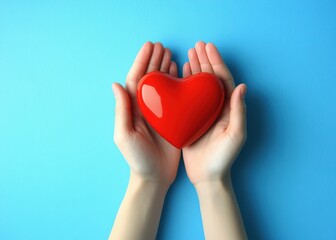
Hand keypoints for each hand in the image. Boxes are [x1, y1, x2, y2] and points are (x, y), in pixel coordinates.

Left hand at [112, 42, 180, 184]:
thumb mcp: (125, 135)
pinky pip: (174, 96)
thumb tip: (116, 84)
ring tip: (170, 53)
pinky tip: (179, 72)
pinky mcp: (173, 119)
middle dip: (154, 61)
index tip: (149, 46)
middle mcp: (146, 107)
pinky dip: (176, 83)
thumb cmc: (137, 159)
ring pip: (162, 84)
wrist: (154, 177)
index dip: (142, 61)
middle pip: (149, 78)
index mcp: (133, 108)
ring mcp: (160, 112)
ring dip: (165, 68)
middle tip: (162, 46)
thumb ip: (122, 110)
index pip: (136, 79)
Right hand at [182, 41, 246, 183]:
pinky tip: (180, 74)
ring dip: (195, 69)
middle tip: (197, 46)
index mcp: (228, 109)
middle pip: (210, 79)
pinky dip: (185, 84)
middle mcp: (216, 107)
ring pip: (199, 86)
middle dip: (205, 61)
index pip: (223, 80)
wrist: (207, 176)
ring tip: (188, 54)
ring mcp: (203, 112)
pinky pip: (188, 97)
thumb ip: (238, 111)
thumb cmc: (223, 158)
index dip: (217, 62)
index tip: (209, 48)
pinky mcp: (191, 119)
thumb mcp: (235, 135)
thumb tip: (242, 86)